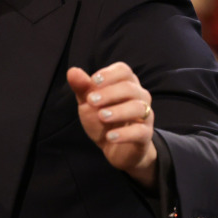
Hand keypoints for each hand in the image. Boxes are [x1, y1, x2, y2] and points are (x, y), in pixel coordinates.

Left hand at [66, 62, 156, 188]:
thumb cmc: (102, 119)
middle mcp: (139, 97)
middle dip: (110, 93)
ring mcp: (145, 116)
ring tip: (101, 116)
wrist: (114, 147)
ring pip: (138, 108)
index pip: (123, 71)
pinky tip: (110, 137)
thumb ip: (82, 87)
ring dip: (118, 111)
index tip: (93, 82)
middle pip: (130, 88)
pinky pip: (140, 131)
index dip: (109, 74)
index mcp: (126, 84)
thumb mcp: (88, 103)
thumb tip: (72, 71)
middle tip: (91, 101)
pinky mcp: (145, 135)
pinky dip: (124, 134)